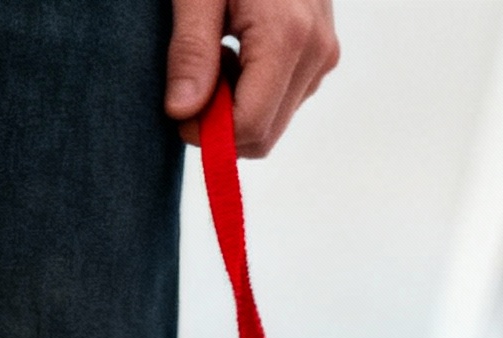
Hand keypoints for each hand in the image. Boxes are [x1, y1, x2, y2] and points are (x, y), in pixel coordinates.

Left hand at [166, 0, 339, 158]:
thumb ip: (191, 50)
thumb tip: (182, 113)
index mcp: (287, 37)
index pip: (251, 126)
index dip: (209, 134)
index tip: (178, 113)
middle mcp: (316, 52)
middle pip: (266, 134)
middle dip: (223, 123)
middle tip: (194, 80)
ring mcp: (324, 54)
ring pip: (275, 120)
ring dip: (238, 105)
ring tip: (218, 52)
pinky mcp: (323, 52)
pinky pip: (286, 97)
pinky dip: (255, 89)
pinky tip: (238, 49)